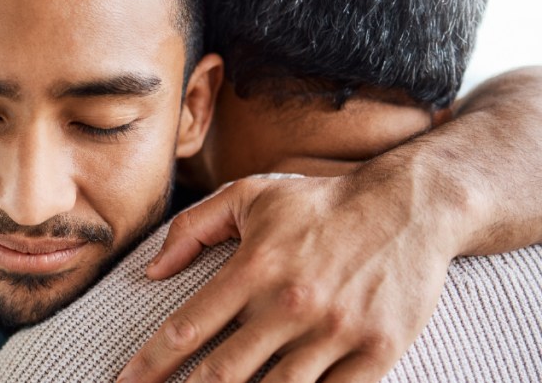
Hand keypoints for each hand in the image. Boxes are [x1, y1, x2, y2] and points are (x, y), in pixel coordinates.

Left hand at [118, 174, 458, 381]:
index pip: (188, 328)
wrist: (410, 206)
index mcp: (255, 268)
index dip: (150, 364)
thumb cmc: (319, 202)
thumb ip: (193, 228)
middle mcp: (292, 304)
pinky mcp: (376, 351)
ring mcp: (336, 332)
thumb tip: (151, 271)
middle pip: (224, 374)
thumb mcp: (250, 196)